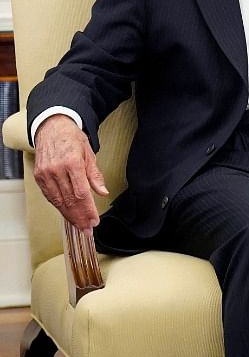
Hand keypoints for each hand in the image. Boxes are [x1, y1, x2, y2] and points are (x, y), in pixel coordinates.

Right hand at [33, 115, 108, 231]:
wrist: (52, 127)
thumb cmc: (72, 139)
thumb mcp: (89, 154)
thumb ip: (95, 175)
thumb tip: (102, 192)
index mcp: (72, 163)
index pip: (81, 193)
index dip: (88, 210)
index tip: (94, 221)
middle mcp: (56, 170)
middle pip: (69, 200)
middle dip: (79, 217)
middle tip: (87, 228)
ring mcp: (45, 173)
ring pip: (58, 200)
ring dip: (69, 215)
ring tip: (79, 225)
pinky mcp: (39, 176)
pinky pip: (49, 195)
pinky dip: (59, 206)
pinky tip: (66, 213)